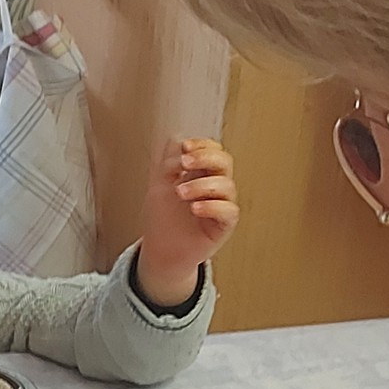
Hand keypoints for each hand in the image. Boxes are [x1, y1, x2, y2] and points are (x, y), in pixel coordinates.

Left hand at [135, 136, 239, 307]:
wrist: (161, 251)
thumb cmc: (162, 220)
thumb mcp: (159, 186)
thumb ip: (167, 163)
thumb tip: (174, 138)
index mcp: (200, 174)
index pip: (212, 150)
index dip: (202, 145)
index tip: (185, 147)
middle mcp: (213, 188)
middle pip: (224, 162)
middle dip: (205, 158)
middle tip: (185, 164)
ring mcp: (220, 205)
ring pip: (226, 186)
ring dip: (202, 185)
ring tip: (180, 193)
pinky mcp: (223, 225)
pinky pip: (229, 211)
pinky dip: (212, 206)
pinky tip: (195, 208)